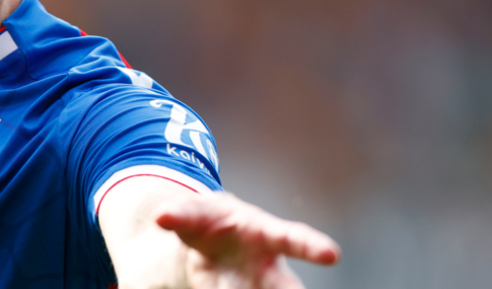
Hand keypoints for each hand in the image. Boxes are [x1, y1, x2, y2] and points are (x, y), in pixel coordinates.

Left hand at [156, 193, 339, 288]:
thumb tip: (160, 216)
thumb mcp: (194, 211)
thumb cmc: (208, 218)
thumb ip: (180, 214)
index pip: (293, 238)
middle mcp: (270, 269)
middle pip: (289, 287)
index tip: (331, 253)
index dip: (313, 246)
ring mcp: (258, 288)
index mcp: (266, 234)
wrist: (205, 241)